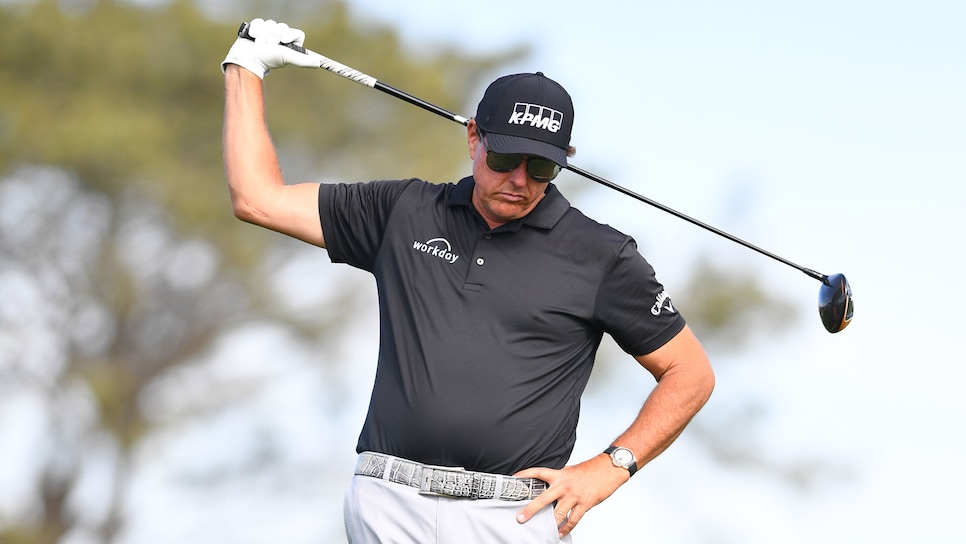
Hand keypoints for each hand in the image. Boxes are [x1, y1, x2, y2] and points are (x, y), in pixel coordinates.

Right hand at [221, 18, 319, 77]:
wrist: (246, 59)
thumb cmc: (267, 60)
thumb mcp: (286, 58)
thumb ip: (302, 60)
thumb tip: (318, 64)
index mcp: (290, 46)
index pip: (297, 33)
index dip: (289, 34)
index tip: (282, 41)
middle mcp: (280, 39)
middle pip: (282, 26)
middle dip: (274, 35)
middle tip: (269, 45)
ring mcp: (268, 33)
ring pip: (270, 23)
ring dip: (264, 34)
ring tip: (259, 44)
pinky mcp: (257, 29)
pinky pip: (259, 21)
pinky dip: (256, 29)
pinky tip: (253, 37)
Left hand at [514, 454, 628, 537]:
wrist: (609, 468)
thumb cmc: (591, 469)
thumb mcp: (571, 470)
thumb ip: (560, 478)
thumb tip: (551, 487)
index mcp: (560, 474)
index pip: (538, 472)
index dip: (525, 474)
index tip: (513, 478)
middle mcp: (564, 485)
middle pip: (543, 498)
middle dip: (531, 509)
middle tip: (521, 517)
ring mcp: (574, 496)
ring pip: (558, 513)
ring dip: (550, 523)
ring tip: (542, 530)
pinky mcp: (585, 504)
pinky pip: (573, 519)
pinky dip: (566, 528)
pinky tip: (561, 532)